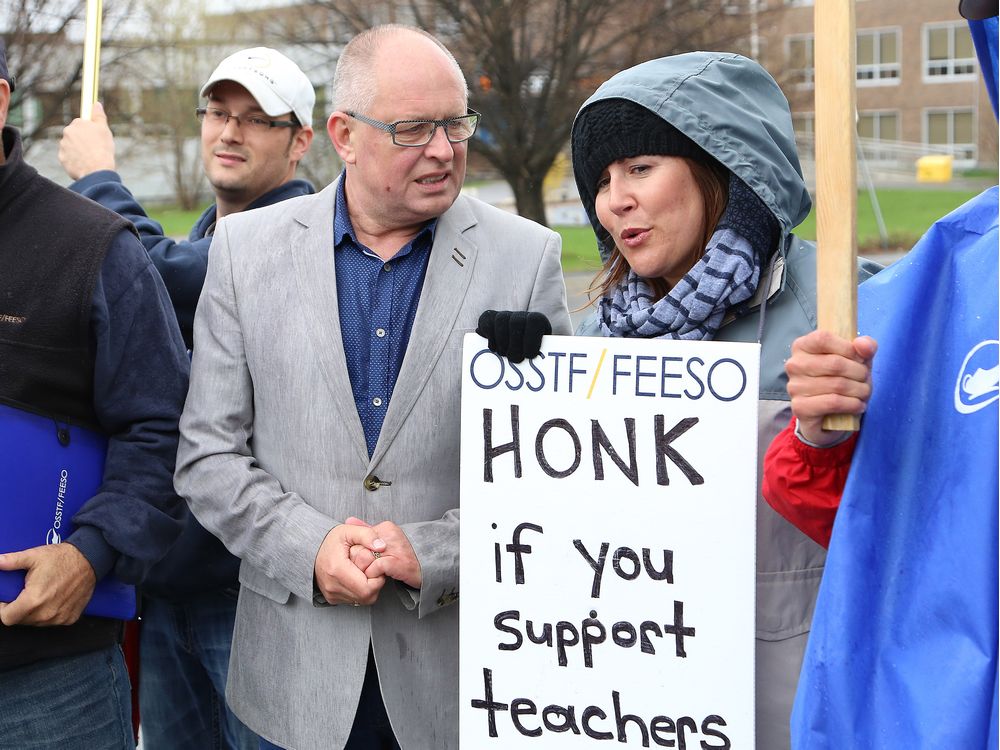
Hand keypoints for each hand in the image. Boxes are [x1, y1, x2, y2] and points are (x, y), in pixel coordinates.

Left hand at [0, 544, 96, 625]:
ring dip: (34, 613)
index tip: (8, 600)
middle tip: (26, 593)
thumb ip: (11, 561)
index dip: (3, 609)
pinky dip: (49, 613)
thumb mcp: (33, 556)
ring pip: (36, 622)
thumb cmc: (61, 557)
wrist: (90, 559)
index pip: (7, 618)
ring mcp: (59, 618)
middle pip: (21, 620)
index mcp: (33, 600)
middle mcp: (46, 614)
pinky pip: (52, 622)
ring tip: (41, 595)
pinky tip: (54, 598)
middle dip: (19, 609)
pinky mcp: (70, 618)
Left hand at [59, 102, 115, 179]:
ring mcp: (63, 147)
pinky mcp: (62, 159)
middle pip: (75, 135)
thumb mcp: (104, 130)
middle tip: (95, 148)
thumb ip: (98, 115)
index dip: (89, 131)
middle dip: (83, 140)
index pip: (81, 123)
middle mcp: (67, 133)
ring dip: (79, 150)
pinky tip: (85, 164)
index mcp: (76, 124)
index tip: (95, 137)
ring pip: (71, 146)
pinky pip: (69, 158)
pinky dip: (76, 160)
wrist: (96, 170)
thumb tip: (96, 103)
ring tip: (91, 158)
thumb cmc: (102, 149)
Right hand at [314, 523, 387, 605]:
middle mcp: (333, 586)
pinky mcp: (332, 598)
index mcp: (338, 570)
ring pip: (361, 600)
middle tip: (372, 570)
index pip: (368, 588)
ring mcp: (331, 594)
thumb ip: (367, 535)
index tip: (376, 567)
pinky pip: (353, 600)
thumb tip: (382, 547)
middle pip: (366, 597)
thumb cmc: (331, 541)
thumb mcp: (349, 531)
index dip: (378, 579)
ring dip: (368, 589)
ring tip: (364, 572)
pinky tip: (357, 578)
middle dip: (375, 584)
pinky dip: (359, 592)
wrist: (311, 552)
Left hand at [361, 521, 421, 588]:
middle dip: (359, 561)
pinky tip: (380, 576)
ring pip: (364, 558)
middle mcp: (390, 534)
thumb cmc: (402, 555)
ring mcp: (394, 548)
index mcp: (386, 527)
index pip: (359, 537)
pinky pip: (374, 567)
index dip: (358, 552)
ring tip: (373, 572)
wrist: (424, 568)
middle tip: (368, 567)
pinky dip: (373, 574)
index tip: (365, 559)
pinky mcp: (396, 561)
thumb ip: (366, 531)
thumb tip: (348, 520)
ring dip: (365, 569)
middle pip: (359, 548)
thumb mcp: (383, 539)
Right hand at [477, 310, 551, 362]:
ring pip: (501, 320)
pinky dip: (489, 336)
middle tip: (515, 360)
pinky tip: (493, 348)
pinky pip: (487, 322)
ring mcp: (505, 315)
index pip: (535, 321)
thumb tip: (547, 372)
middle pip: (516, 323)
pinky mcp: (490, 318)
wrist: (516, 348)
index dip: (531, 339)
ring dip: (501, 341)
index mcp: (538, 321)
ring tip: (503, 354)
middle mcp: (521, 316)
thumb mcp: (541, 354)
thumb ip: (542, 357)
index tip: (530, 356)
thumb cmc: (532, 355)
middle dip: (515, 344)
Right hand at [785, 330, 876, 446]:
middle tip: (865, 380)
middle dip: (859, 373)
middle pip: (835, 363)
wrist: (829, 416)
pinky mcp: (800, 407)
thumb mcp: (856, 360)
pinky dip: (852, 404)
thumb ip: (864, 347)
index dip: (848, 348)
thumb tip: (863, 344)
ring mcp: (795, 387)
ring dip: (859, 390)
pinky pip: (833, 402)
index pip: (823, 338)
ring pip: (837, 384)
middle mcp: (794, 365)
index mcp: (802, 346)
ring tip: (863, 393)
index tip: (860, 358)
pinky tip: (858, 405)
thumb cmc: (842, 380)